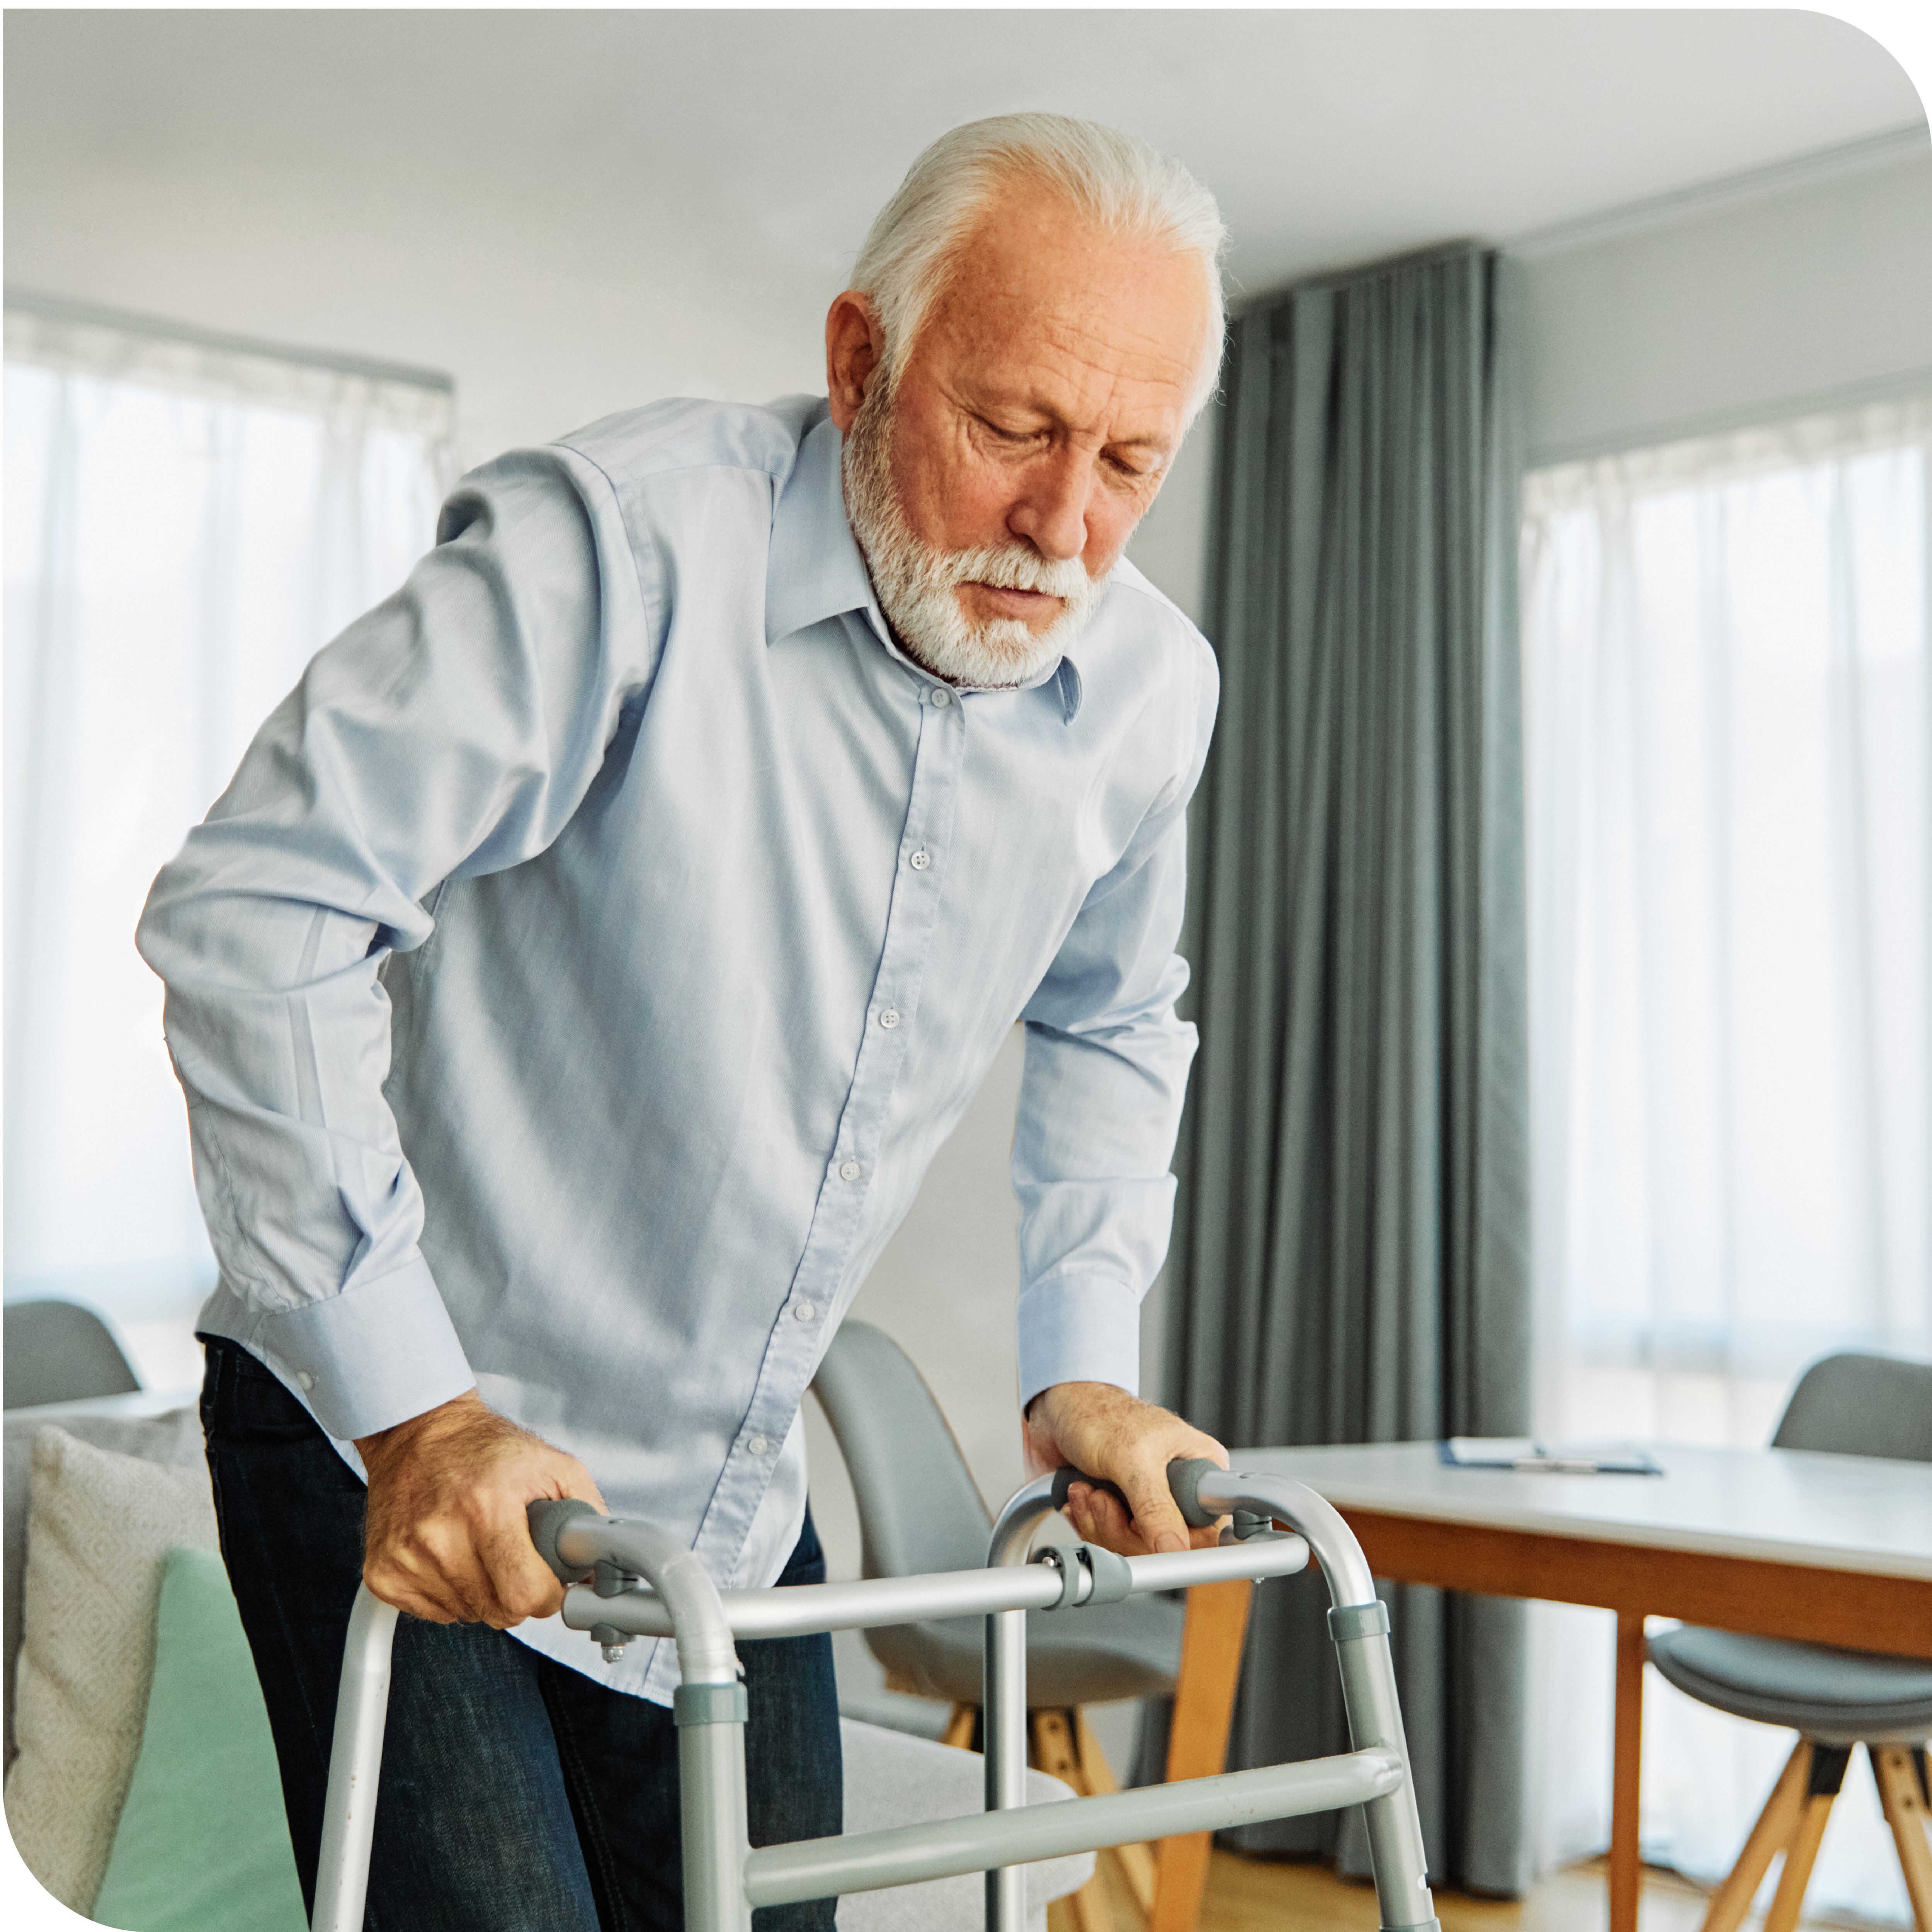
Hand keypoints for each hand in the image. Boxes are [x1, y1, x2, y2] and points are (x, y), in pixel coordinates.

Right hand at [355, 1390, 606, 1627]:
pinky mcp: (383, 1573)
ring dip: (484, 1592)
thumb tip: (606, 1561)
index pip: (525, 1595)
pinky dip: (451, 1593)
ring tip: (481, 1547)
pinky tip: (452, 1555)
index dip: (548, 1594)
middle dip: (518, 1593)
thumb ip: (586, 1513)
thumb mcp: (552, 1464)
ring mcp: (407, 1557)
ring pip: (468, 1615)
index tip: (551, 1580)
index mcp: (486, 1507)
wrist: (419, 1433)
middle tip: (516, 1556)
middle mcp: (440, 1535)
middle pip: (498, 1611)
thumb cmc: (486, 1449)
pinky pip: (435, 1614)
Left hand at [1023, 1382, 1227, 1556]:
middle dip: (1123, 1528)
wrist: (1060, 1410)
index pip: (1210, 1528)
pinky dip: (1089, 1521)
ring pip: (1134, 1547)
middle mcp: (1180, 1487)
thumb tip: (1176, 1549)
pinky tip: (1082, 1494)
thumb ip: (1155, 1506)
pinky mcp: (1123, 1512)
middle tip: (1103, 1499)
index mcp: (1201, 1467)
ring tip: (1089, 1490)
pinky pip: (1110, 1541)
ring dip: (1100, 1522)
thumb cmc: (1100, 1415)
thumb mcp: (1132, 1458)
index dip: (1181, 1542)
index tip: (1147, 1532)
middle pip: (1167, 1546)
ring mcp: (1150, 1502)